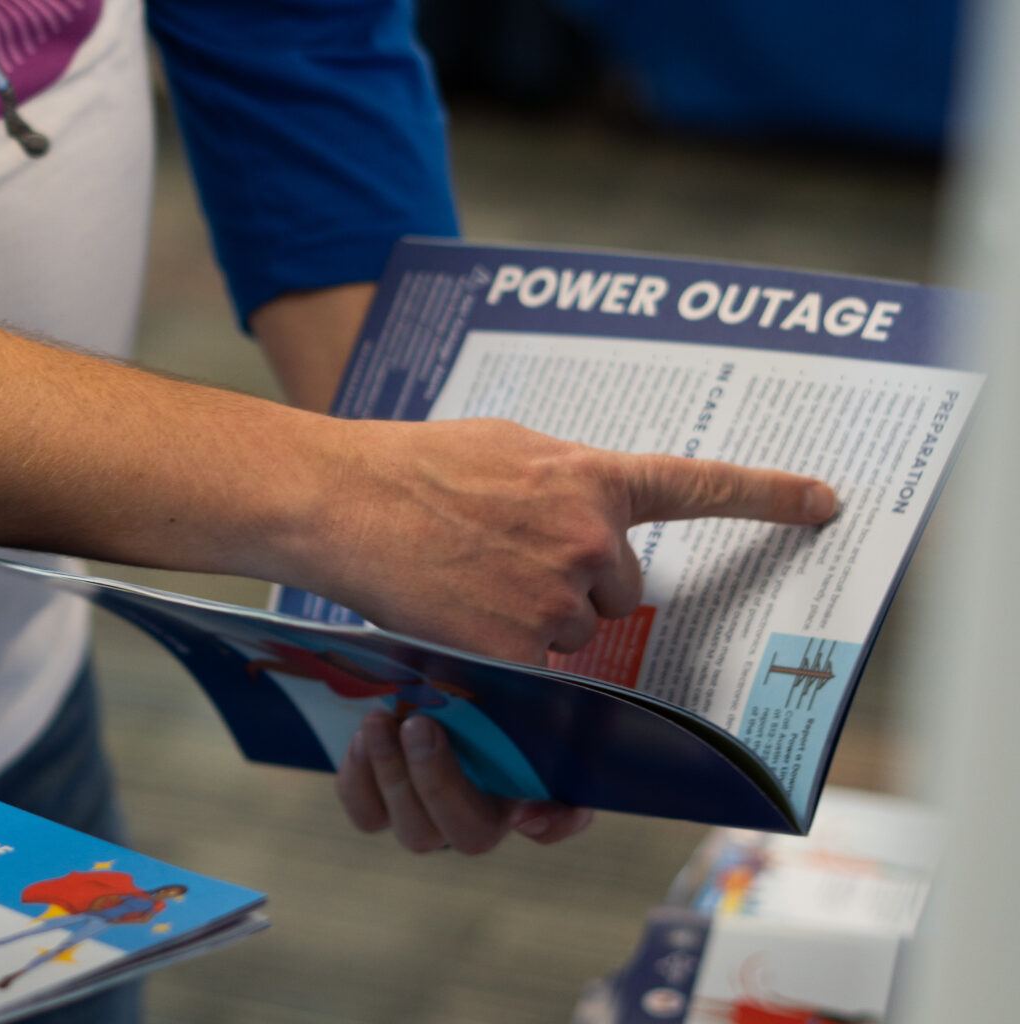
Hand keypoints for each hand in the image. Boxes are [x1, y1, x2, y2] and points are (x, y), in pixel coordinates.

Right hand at [302, 417, 832, 846]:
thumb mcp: (506, 448)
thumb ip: (566, 480)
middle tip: (506, 562)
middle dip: (578, 586)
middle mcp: (591, 539)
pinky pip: (536, 665)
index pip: (700, 486)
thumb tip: (589, 507)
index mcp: (591, 478)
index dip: (769, 495)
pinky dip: (503, 651)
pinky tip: (459, 613)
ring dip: (537, 621)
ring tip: (469, 582)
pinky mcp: (518, 645)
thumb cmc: (411, 467)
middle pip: (622, 590)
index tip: (825, 504)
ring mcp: (557, 597)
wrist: (344, 500)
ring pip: (576, 632)